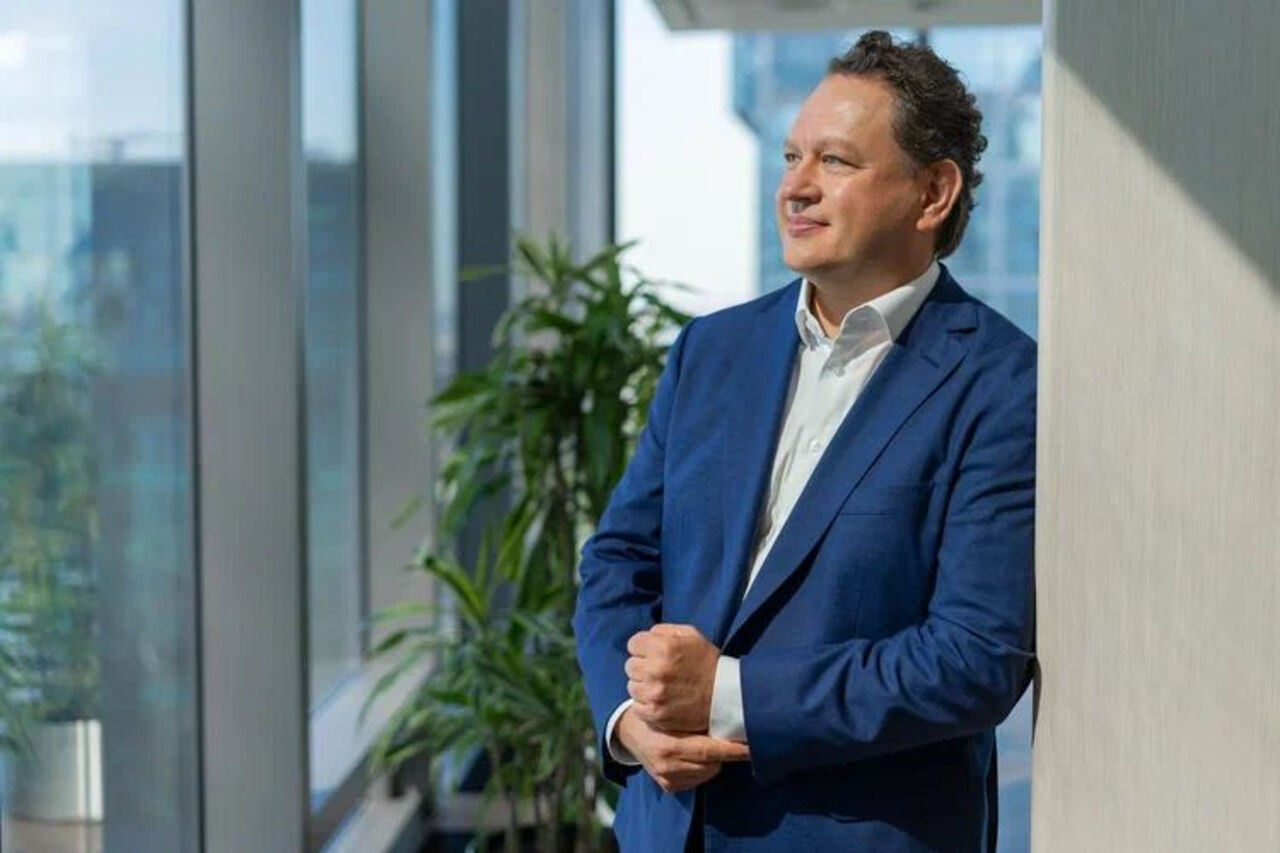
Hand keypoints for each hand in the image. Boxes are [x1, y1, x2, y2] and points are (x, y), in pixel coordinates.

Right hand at [616, 706, 749, 792]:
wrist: (629, 731)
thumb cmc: (654, 714)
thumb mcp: (670, 710)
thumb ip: (695, 716)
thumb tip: (728, 714)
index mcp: (668, 746)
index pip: (710, 751)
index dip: (733, 750)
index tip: (751, 746)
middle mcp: (668, 766)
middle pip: (712, 763)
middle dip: (724, 751)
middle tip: (731, 736)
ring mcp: (668, 779)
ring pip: (708, 772)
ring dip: (714, 759)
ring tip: (709, 742)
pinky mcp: (669, 786)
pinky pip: (698, 779)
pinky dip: (703, 768)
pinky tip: (697, 754)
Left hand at [625, 623, 719, 732]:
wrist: (725, 695)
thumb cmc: (707, 661)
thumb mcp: (691, 635)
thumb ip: (664, 630)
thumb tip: (646, 636)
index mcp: (663, 647)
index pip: (633, 644)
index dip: (643, 648)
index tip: (653, 654)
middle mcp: (655, 670)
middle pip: (630, 665)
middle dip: (643, 666)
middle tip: (659, 671)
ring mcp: (654, 694)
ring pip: (632, 686)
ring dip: (643, 686)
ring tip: (661, 686)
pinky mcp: (655, 713)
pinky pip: (637, 705)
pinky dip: (646, 703)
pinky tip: (661, 700)